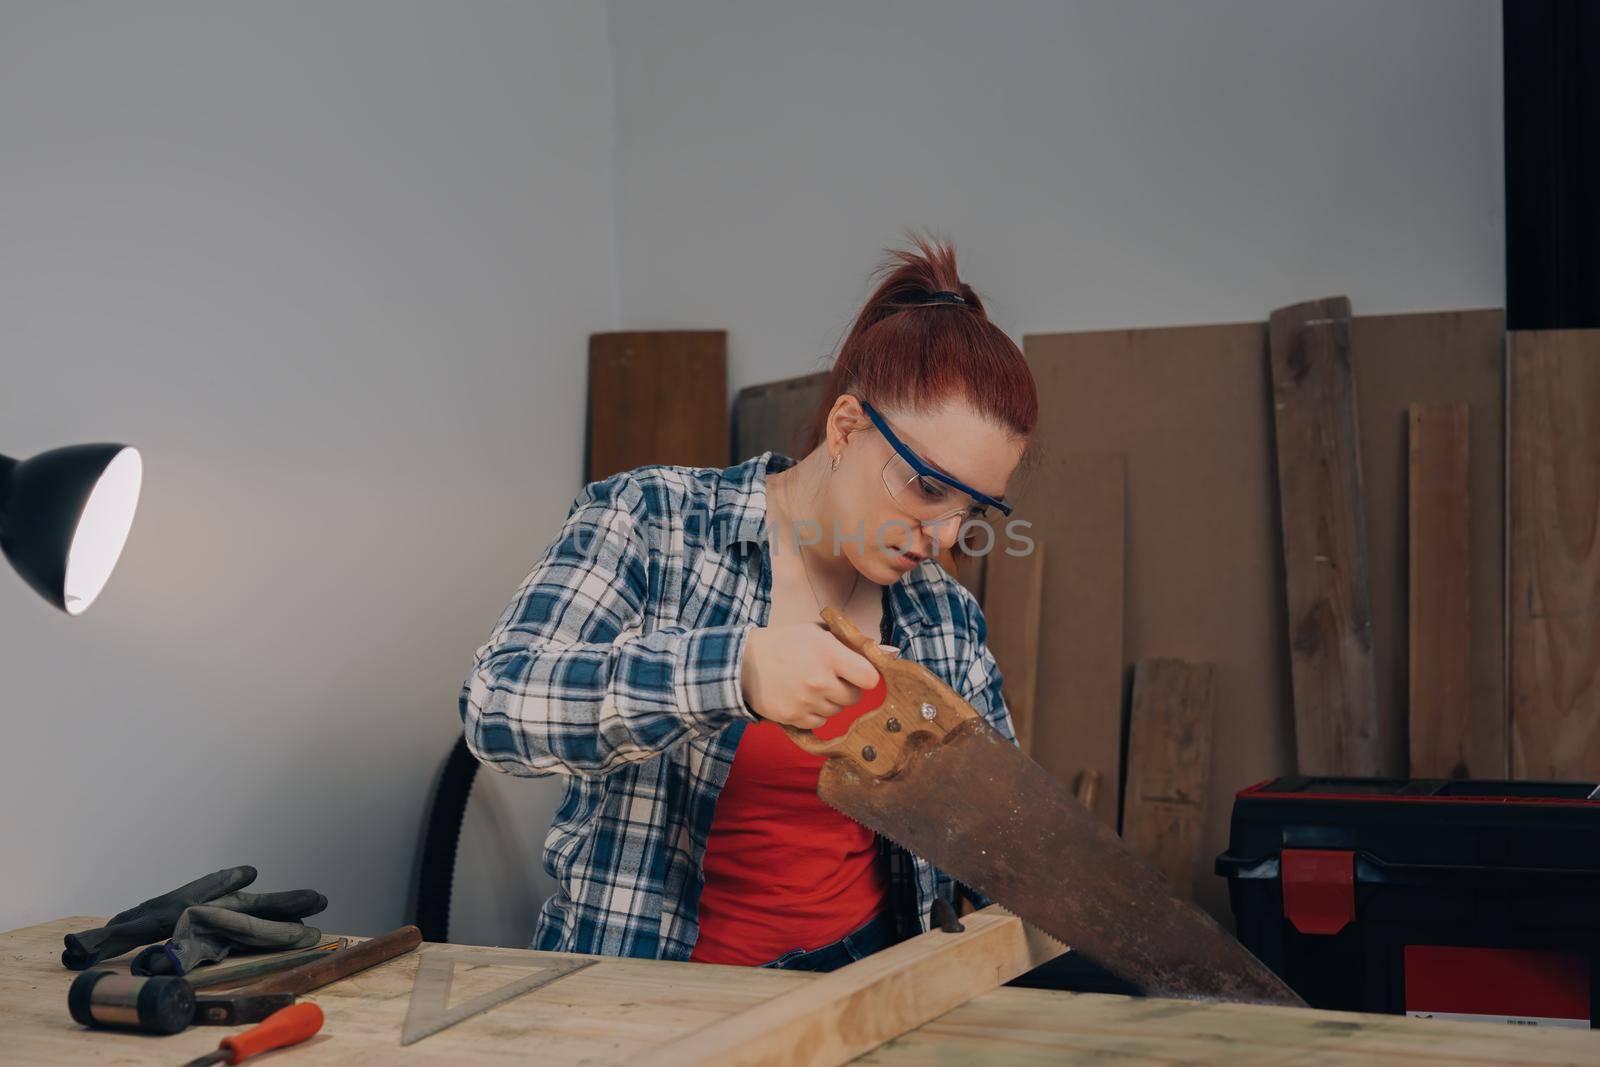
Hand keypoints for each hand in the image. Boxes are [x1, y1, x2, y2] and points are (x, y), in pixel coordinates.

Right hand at [740, 623, 880, 729]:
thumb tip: (892, 653)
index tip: (857, 672)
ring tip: (810, 685)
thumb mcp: (818, 633)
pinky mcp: (794, 717)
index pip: (870, 678)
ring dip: (829, 702)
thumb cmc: (786, 643)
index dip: (865, 676)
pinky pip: (819, 722)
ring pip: (837, 712)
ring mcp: (807, 701)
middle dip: (846, 689)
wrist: (743, 663)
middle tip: (828, 677)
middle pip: (854, 698)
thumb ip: (854, 644)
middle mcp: (820, 679)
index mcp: (829, 653)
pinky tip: (800, 697)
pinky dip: (814, 713)